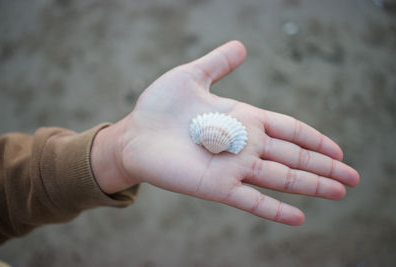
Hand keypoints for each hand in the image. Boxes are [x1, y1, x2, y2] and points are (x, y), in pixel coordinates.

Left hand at [91, 41, 359, 224]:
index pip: (289, 130)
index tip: (337, 150)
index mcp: (244, 119)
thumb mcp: (192, 76)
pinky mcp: (217, 186)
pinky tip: (299, 217)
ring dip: (312, 185)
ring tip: (339, 192)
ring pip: (281, 177)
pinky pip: (252, 200)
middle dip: (324, 167)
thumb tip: (242, 46)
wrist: (134, 134)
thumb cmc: (159, 106)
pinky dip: (275, 209)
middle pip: (293, 156)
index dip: (314, 139)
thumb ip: (218, 63)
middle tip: (353, 178)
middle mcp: (244, 145)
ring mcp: (233, 167)